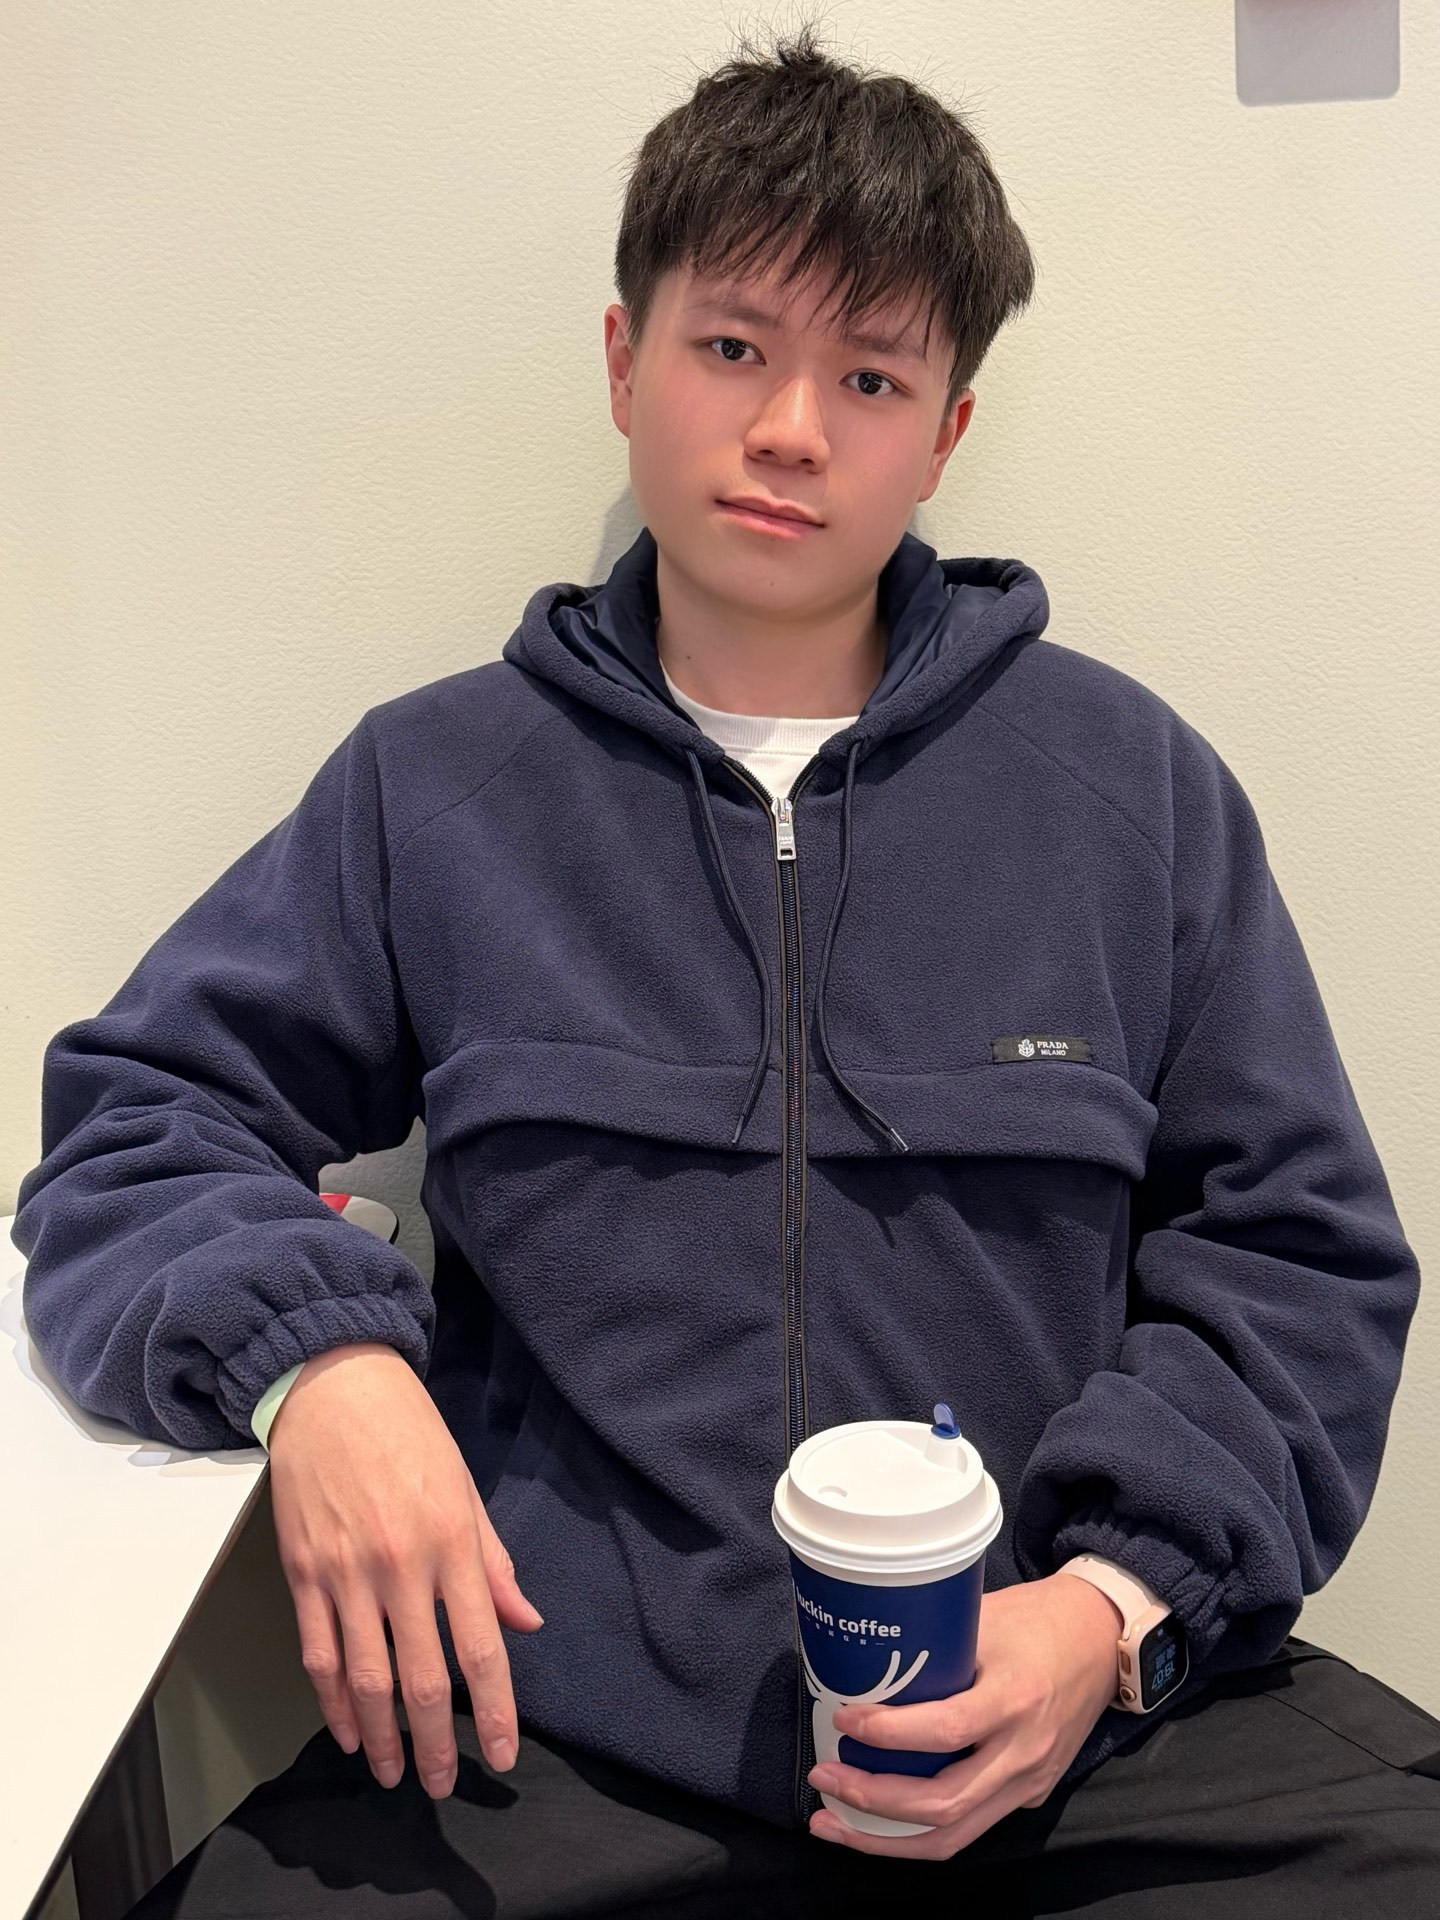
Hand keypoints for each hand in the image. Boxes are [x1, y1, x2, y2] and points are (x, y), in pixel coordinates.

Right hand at [266, 1341, 543, 1798]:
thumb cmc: (411, 1433)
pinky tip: (346, 1729)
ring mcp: (345, 1572)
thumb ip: (493, 1564)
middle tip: (438, 1785)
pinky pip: (317, 1652)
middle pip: (420, 1677)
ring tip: (392, 1771)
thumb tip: (524, 1623)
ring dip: (380, 1735)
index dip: (495, 1711)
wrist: (334, 1388)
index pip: (480, 1648)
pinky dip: (330, 1700)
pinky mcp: (302, 1571)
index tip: (503, 1756)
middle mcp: (400, 1566)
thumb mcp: (466, 1491)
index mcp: (452, 1544)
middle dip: (433, 1742)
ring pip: (363, 1677)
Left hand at [806, 1571, 1120, 1859]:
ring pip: (955, 1834)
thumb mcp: (986, 1618)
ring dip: (887, 1838)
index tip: (845, 1721)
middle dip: (873, 1801)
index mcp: (1016, 1697)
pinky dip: (920, 1831)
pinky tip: (878, 1823)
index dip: (890, 1734)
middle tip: (823, 1781)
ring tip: (834, 1824)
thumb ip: (937, 1650)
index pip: (947, 1730)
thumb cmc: (1038, 1618)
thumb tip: (864, 1662)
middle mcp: (1025, 1750)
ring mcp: (1031, 1781)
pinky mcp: (1031, 1794)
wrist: (1103, 1638)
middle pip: (944, 1802)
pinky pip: (971, 1826)